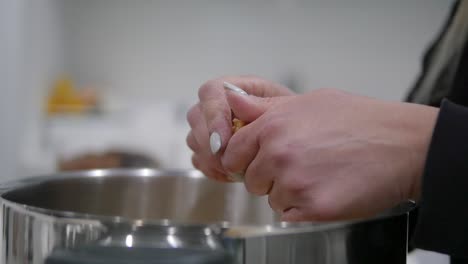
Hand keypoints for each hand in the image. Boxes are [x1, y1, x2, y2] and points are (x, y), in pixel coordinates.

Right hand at [186, 76, 293, 180]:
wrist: (294, 139)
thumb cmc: (291, 121)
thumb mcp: (285, 110)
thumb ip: (260, 105)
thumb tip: (233, 97)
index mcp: (236, 88)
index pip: (211, 92)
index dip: (213, 117)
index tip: (222, 142)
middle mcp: (217, 104)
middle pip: (197, 117)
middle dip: (211, 145)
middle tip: (230, 164)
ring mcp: (209, 125)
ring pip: (194, 140)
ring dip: (212, 159)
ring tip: (237, 170)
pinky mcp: (207, 147)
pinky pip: (198, 159)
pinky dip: (213, 170)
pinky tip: (232, 175)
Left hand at [221, 88, 437, 220]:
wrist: (402, 144)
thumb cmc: (360, 120)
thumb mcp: (308, 101)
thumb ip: (265, 107)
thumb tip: (232, 102)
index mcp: (272, 125)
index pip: (232, 154)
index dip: (244, 161)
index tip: (256, 163)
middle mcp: (278, 154)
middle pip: (251, 180)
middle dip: (268, 178)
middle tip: (299, 167)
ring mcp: (295, 182)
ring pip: (272, 199)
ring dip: (289, 194)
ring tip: (318, 176)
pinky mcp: (313, 207)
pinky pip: (290, 216)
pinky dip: (304, 209)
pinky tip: (326, 190)